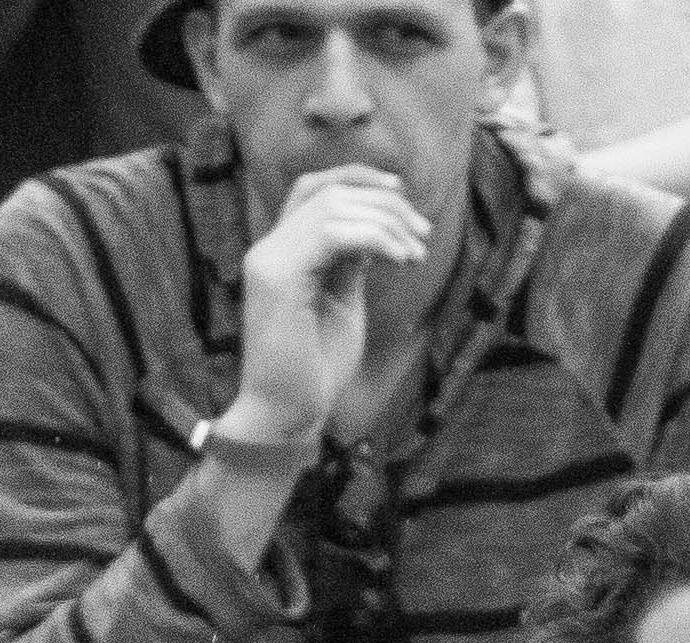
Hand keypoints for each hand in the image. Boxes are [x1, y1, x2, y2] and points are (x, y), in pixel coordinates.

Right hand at [231, 165, 432, 442]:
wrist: (287, 417)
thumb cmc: (314, 369)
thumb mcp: (341, 301)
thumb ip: (349, 260)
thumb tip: (375, 225)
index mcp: (280, 254)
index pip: (314, 188)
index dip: (361, 178)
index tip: (404, 197)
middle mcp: (267, 250)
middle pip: (330, 191)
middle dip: (386, 204)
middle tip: (422, 236)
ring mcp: (267, 261)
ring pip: (333, 206)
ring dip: (386, 222)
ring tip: (414, 254)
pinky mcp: (277, 278)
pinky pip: (333, 233)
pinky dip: (375, 238)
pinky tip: (399, 259)